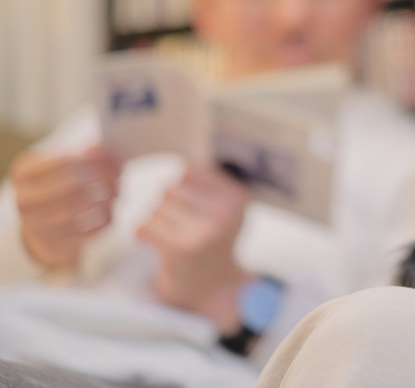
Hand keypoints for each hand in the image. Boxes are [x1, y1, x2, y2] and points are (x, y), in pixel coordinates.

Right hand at [10, 145, 120, 268]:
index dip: (94, 160)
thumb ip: (84, 156)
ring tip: (115, 192)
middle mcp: (25, 200)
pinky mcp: (55, 246)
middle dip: (103, 177)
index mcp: (24, 173)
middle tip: (119, 175)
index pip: (63, 162)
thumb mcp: (62, 165)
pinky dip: (106, 217)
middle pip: (74, 185)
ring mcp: (37, 226)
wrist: (42, 226)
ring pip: (82, 208)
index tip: (112, 158)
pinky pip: (91, 230)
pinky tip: (108, 209)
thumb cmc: (57, 187)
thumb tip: (101, 149)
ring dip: (107, 197)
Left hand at [137, 166, 250, 333]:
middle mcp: (225, 213)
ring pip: (156, 207)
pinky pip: (143, 225)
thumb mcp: (225, 209)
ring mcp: (204, 231)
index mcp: (237, 197)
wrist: (214, 290)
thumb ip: (208, 184)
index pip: (188, 170)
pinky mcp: (180, 249)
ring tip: (172, 237)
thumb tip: (180, 160)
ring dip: (156, 221)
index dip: (180, 188)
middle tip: (179, 226)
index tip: (187, 207)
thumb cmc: (213, 244)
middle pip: (170, 189)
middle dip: (167, 206)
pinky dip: (143, 234)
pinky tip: (157, 244)